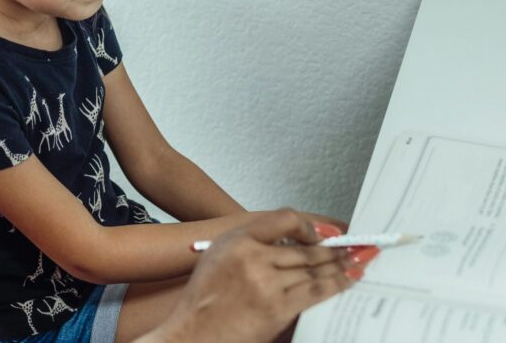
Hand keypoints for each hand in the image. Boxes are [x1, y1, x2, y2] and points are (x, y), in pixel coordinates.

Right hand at [139, 209, 360, 342]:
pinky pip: (315, 291)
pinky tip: (349, 278)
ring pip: (314, 269)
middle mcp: (252, 256)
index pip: (283, 219)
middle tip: (355, 246)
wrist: (194, 332)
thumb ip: (249, 245)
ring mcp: (266, 283)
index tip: (322, 234)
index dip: (308, 226)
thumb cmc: (203, 300)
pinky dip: (337, 283)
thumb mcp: (217, 257)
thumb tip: (289, 244)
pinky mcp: (277, 307)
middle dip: (334, 249)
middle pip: (304, 249)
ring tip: (358, 260)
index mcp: (236, 240)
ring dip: (340, 265)